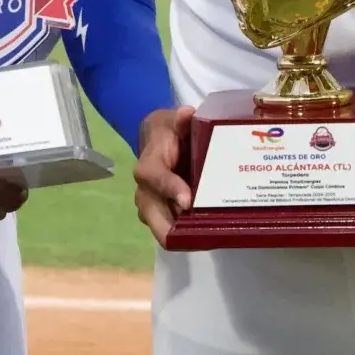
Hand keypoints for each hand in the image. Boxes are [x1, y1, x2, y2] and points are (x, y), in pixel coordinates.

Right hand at [132, 106, 194, 246]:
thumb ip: (180, 119)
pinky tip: (208, 238)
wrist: (161, 143)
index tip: (187, 201)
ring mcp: (153, 205)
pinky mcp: (164, 215)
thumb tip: (187, 114)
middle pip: (150, 213)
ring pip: (160, 227)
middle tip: (198, 236)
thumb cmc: (170, 132)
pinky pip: (172, 231)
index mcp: (149, 163)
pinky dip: (187, 237)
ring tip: (207, 240)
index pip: (153, 177)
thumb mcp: (174, 120)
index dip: (168, 188)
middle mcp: (146, 189)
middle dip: (170, 228)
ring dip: (180, 236)